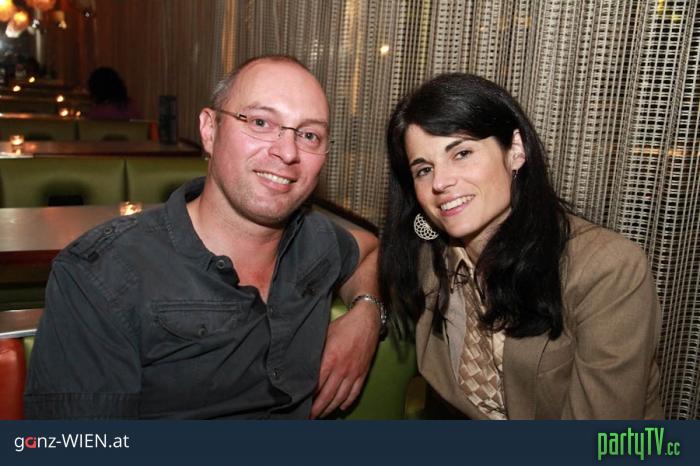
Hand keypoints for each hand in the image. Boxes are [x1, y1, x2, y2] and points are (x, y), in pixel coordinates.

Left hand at [310, 301, 379, 417]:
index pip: (317, 385)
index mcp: (330, 359)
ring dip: (331, 408)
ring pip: (341, 397)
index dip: (309, 397)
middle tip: (310, 417)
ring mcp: (354, 373)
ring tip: (322, 414)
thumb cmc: (344, 326)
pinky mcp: (362, 373)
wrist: (367, 320)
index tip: (302, 404)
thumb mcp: (324, 336)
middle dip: (318, 409)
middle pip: (328, 396)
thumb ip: (316, 353)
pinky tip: (341, 406)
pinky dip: (347, 402)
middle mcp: (342, 369)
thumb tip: (304, 365)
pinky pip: (354, 393)